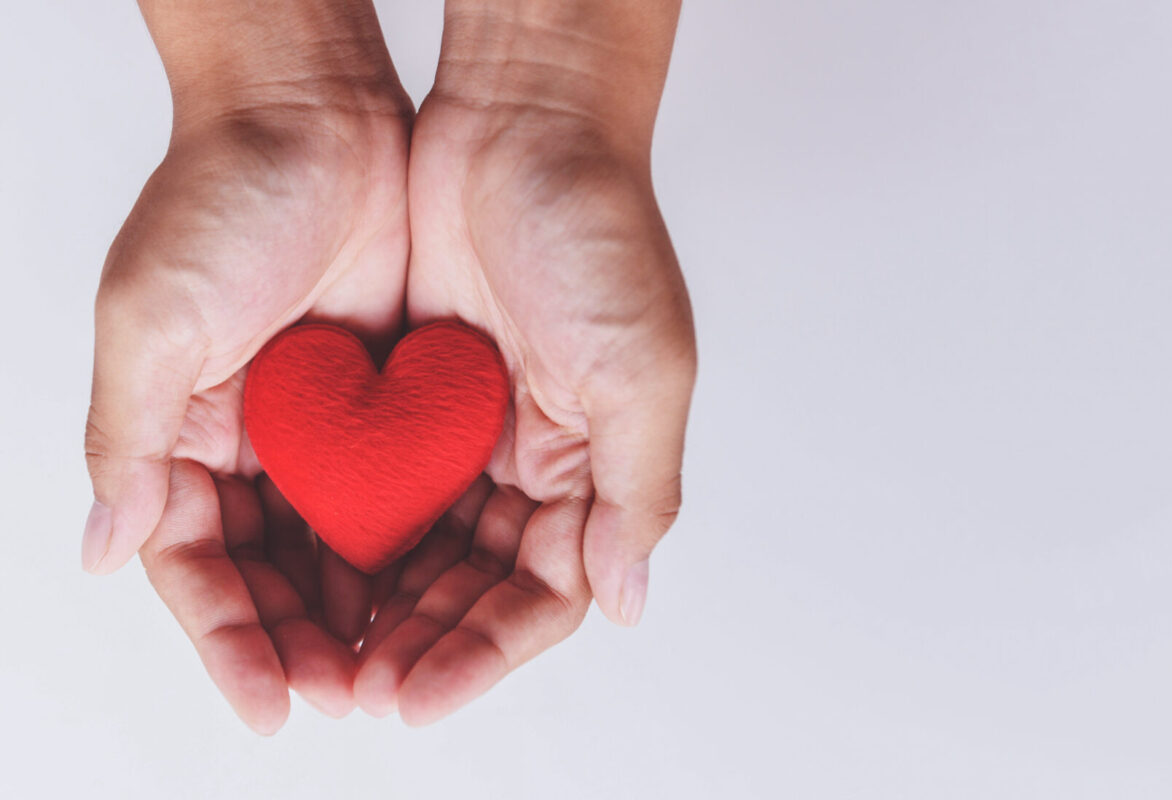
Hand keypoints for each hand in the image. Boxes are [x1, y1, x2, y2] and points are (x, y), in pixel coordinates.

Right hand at [82, 6, 414, 730]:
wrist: (322, 111)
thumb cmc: (220, 195)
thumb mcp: (151, 317)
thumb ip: (129, 438)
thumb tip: (106, 548)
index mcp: (184, 437)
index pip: (203, 568)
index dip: (232, 641)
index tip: (271, 703)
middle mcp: (257, 445)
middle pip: (280, 577)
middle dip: (311, 644)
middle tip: (356, 697)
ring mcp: (330, 429)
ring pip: (348, 551)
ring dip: (371, 613)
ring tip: (404, 671)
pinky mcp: (397, 403)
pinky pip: (410, 494)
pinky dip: (422, 547)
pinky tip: (447, 592)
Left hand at [355, 3, 694, 723]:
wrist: (516, 121)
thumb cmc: (600, 231)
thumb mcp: (644, 369)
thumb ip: (638, 491)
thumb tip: (625, 600)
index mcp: (594, 464)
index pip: (547, 592)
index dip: (488, 652)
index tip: (421, 696)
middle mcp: (531, 459)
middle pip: (476, 586)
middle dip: (424, 644)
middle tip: (362, 693)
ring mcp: (464, 430)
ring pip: (419, 548)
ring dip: (379, 606)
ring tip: (327, 658)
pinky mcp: (405, 395)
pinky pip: (371, 484)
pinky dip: (344, 535)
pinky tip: (305, 576)